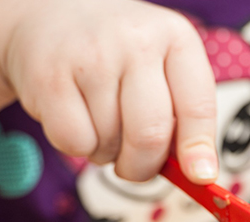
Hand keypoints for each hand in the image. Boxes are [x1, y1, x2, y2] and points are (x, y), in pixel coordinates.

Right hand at [4, 0, 217, 182]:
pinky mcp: (49, 76)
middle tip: (136, 167)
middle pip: (151, 134)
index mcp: (176, 38)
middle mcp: (136, 40)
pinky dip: (77, 147)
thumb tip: (198, 175)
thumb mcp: (162, 70)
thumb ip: (184, 117)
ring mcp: (91, 55)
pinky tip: (77, 118)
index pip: (197, 106)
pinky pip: (75, 142)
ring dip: (107, 153)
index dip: (198, 148)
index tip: (200, 177)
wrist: (49, 14)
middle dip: (144, 166)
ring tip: (101, 123)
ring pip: (111, 143)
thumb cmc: (120, 57)